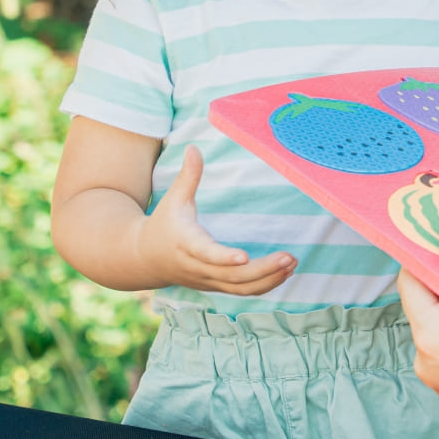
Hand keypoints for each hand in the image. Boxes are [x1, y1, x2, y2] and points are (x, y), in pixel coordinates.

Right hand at [134, 145, 296, 294]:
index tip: (243, 257)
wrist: (146, 259)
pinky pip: (242, 291)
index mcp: (186, 243)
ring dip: (269, 280)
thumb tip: (193, 147)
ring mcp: (208, 281)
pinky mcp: (216, 286)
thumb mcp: (174, 198)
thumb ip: (188, 176)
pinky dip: (264, 285)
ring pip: (240, 288)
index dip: (224, 257)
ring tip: (292, 264)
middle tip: (289, 258)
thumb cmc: (164, 223)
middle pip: (232, 276)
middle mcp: (198, 266)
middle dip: (262, 270)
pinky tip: (285, 273)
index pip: (206, 253)